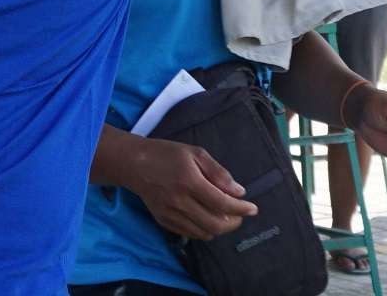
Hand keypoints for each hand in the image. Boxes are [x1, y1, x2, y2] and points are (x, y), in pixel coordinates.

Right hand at [121, 136, 257, 240]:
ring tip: (225, 216)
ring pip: (204, 233)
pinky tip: (207, 218)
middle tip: (240, 214)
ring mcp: (171, 214)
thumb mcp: (195, 153)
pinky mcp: (164, 221)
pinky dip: (204, 230)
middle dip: (234, 222)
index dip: (241, 209)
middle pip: (215, 224)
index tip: (253, 208)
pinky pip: (191, 234)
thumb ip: (218, 172)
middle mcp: (180, 202)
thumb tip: (238, 192)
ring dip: (220, 228)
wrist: (134, 164)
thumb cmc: (166, 154)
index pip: (222, 203)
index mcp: (189, 181)